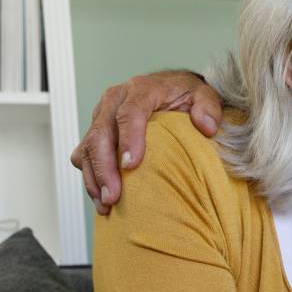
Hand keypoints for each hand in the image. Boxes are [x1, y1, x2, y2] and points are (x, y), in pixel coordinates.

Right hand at [71, 70, 222, 214]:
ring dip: (93, 178)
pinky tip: (102, 199)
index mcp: (141, 89)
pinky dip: (90, 178)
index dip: (128, 139)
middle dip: (104, 168)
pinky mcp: (95, 131)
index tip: (131, 166)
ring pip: (87, 147)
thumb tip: (206, 127)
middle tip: (113, 197)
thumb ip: (208, 107)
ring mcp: (101, 116)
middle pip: (101, 133)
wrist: (169, 86)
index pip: (129, 113)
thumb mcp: (204, 94)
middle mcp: (114, 100)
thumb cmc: (185, 94)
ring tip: (106, 205)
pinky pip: (83, 156)